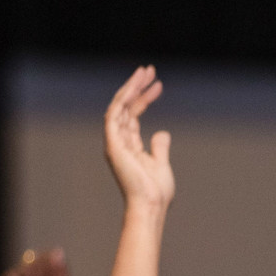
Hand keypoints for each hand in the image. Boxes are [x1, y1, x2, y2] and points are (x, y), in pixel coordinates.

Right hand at [103, 66, 174, 211]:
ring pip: (119, 106)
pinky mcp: (113, 144)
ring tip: (145, 72)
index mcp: (129, 146)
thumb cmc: (156, 191)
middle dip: (137, 87)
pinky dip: (124, 99)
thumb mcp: (161, 164)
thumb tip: (162, 133)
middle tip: (149, 70)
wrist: (150, 205)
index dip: (144, 98)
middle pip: (126, 107)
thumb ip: (159, 147)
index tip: (158, 85)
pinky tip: (136, 86)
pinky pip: (115, 114)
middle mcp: (119, 142)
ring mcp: (114, 142)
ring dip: (131, 87)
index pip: (133, 115)